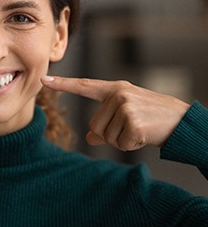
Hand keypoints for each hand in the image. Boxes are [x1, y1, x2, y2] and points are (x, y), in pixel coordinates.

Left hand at [41, 76, 189, 150]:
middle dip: (111, 134)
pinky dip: (131, 145)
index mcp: (114, 89)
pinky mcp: (133, 121)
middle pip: (95, 125)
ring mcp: (125, 106)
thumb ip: (105, 124)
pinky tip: (143, 135)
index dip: (63, 85)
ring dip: (121, 140)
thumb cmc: (151, 117)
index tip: (44, 81)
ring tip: (138, 129)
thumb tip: (90, 138)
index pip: (84, 86)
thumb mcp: (126, 116)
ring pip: (105, 136)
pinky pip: (119, 143)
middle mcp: (118, 94)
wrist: (181, 121)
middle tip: (132, 126)